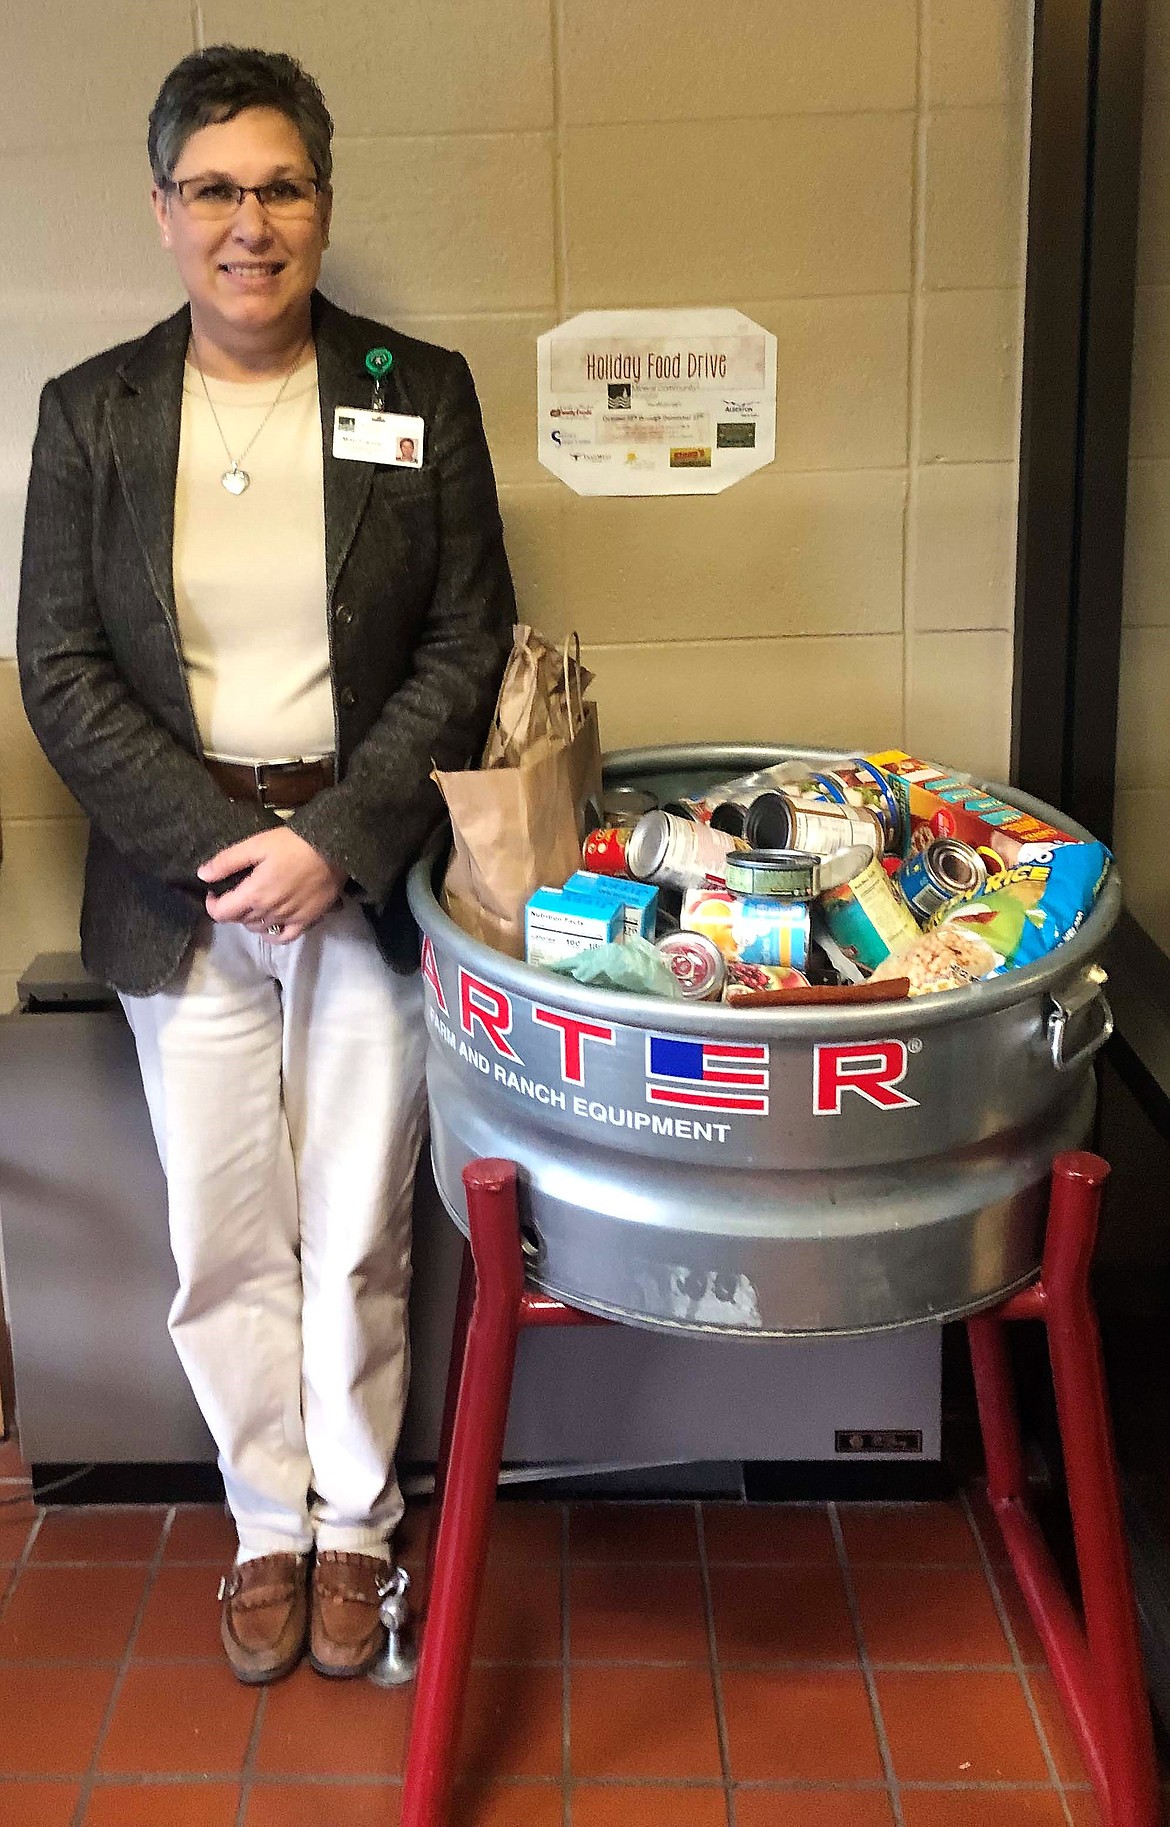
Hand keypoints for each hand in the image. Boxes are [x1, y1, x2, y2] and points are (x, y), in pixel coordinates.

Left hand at [198, 828, 347, 941]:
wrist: (333, 848)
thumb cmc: (293, 844)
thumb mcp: (256, 845)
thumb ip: (227, 861)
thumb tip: (202, 875)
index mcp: (253, 894)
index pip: (222, 913)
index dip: (212, 904)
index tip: (215, 892)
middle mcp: (269, 912)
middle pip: (240, 920)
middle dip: (232, 908)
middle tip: (236, 892)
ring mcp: (288, 919)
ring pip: (258, 929)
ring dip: (250, 919)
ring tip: (253, 903)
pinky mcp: (306, 921)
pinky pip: (284, 938)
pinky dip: (272, 934)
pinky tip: (271, 923)